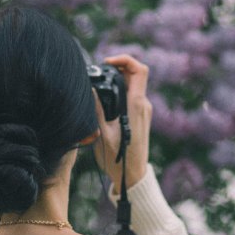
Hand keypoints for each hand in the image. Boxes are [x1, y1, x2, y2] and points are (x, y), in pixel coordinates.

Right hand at [92, 54, 151, 193]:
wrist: (132, 175)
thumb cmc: (118, 158)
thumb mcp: (102, 134)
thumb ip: (97, 109)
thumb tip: (91, 89)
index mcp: (136, 106)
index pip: (139, 70)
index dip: (125, 60)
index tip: (108, 63)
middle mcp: (143, 105)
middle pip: (134, 74)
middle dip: (117, 68)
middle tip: (99, 73)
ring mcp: (143, 110)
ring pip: (132, 84)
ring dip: (117, 80)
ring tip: (99, 85)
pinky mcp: (140, 115)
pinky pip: (131, 95)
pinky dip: (119, 91)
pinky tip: (105, 99)